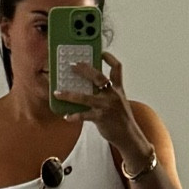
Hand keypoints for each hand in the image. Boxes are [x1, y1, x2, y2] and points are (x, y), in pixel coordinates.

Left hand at [65, 53, 153, 169]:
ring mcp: (107, 106)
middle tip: (72, 65)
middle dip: (84, 69)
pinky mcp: (101, 118)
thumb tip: (88, 86)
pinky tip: (66, 116)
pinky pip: (84, 115)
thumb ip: (107, 92)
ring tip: (58, 92)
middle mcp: (113, 95)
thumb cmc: (121, 119)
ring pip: (86, 97)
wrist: (130, 137)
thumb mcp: (119, 102)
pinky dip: (74, 116)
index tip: (100, 52)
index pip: (117, 68)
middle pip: (99, 77)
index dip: (109, 58)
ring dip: (70, 94)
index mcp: (118, 89)